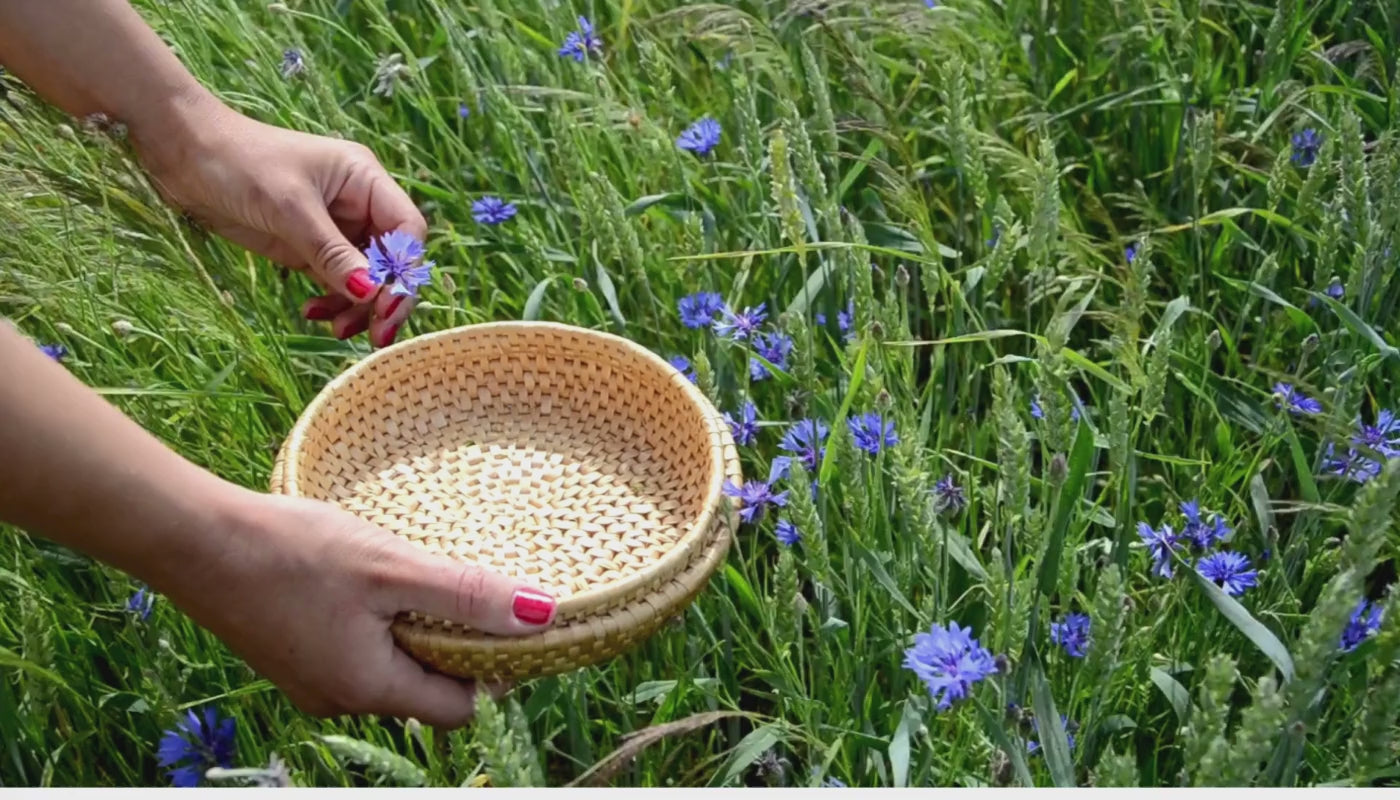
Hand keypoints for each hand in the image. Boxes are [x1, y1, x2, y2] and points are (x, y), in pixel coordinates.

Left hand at [135, 99, 426, 348]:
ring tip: (335, 330)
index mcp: (365, 180)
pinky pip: (335, 282)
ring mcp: (334, 228)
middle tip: (376, 335)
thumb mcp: (290, 208)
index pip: (406, 230)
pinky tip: (310, 313)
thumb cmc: (239, 163)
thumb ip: (332, 253)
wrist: (183, 153)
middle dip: (386, 298)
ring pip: (366, 277)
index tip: (386, 306)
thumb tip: (372, 294)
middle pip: (392, 260)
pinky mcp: (308, 247)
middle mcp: (358, 204)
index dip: (404, 270)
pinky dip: (330, 302)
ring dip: (357, 307)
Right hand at [174, 488, 558, 727]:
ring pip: (390, 668)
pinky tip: (373, 579)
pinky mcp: (291, 654)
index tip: (506, 622)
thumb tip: (540, 615)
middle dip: (453, 646)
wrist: (194, 538)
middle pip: (425, 691)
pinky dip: (379, 623)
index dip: (492, 671)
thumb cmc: (293, 551)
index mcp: (368, 688)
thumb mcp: (392, 567)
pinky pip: (356, 652)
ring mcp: (310, 680)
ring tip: (418, 575)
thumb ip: (467, 594)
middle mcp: (339, 697)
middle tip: (468, 588)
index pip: (457, 709)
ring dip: (415, 629)